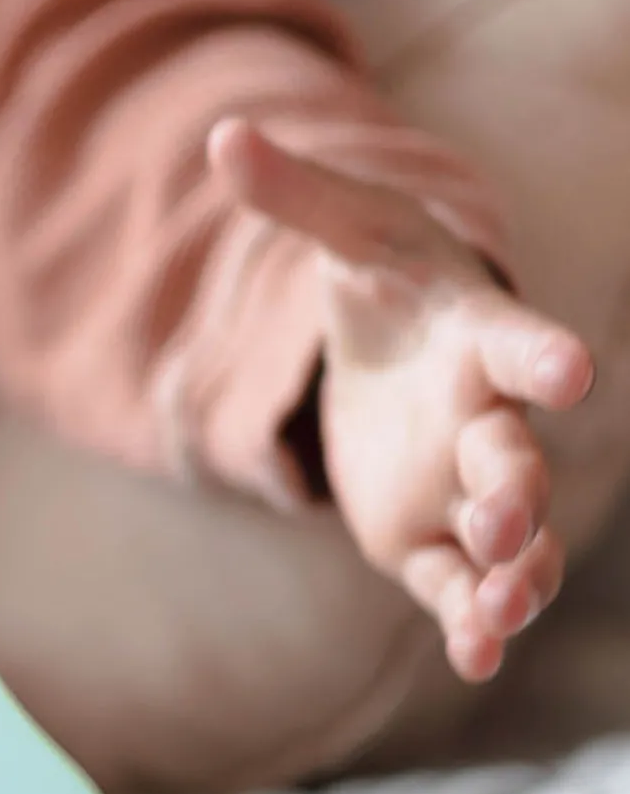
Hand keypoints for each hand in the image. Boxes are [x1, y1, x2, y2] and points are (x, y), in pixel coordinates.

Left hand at [208, 118, 593, 681]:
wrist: (394, 345)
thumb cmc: (388, 277)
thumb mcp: (345, 229)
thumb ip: (296, 194)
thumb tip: (221, 137)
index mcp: (476, 339)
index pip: (517, 345)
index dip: (541, 357)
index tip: (573, 372)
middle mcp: (484, 421)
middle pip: (514, 461)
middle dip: (514, 493)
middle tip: (502, 522)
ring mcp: (461, 489)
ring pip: (506, 543)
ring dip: (510, 578)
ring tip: (499, 614)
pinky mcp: (425, 541)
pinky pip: (456, 587)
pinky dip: (470, 623)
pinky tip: (474, 656)